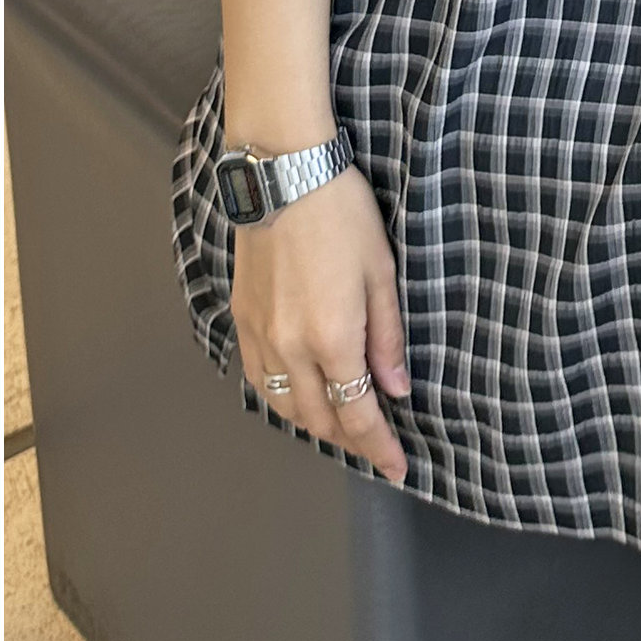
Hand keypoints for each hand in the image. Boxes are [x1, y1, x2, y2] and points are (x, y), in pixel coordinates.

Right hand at [230, 164, 412, 484]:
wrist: (283, 173)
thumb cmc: (343, 214)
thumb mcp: (382, 272)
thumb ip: (387, 337)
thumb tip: (396, 390)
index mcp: (332, 339)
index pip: (357, 413)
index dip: (379, 446)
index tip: (398, 467)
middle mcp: (290, 349)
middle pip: (319, 418)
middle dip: (351, 439)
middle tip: (378, 447)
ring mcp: (259, 336)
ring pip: (285, 406)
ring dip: (315, 423)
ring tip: (343, 425)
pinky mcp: (241, 319)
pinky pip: (259, 380)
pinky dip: (282, 398)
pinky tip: (299, 395)